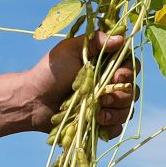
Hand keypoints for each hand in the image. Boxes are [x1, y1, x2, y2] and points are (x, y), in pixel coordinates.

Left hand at [23, 32, 140, 139]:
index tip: (116, 76)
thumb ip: (95, 42)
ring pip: (127, 110)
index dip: (129, 72)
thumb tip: (121, 38)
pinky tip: (97, 123)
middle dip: (121, 94)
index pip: (131, 65)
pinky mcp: (99, 122)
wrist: (33, 100)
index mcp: (105, 64)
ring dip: (115, 112)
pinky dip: (111, 127)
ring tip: (97, 113)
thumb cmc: (49, 72)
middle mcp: (108, 83)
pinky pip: (117, 128)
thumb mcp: (70, 50)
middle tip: (103, 96)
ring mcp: (105, 104)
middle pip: (132, 89)